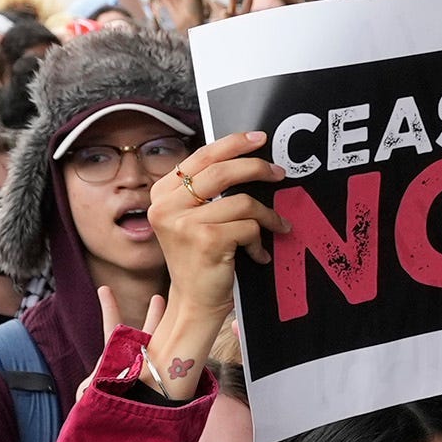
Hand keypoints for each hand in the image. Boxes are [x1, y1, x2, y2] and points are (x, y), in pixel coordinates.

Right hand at [147, 131, 284, 382]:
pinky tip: (257, 253)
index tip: (258, 139)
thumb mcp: (192, 218)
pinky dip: (260, 240)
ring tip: (276, 226)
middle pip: (221, 172)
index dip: (232, 144)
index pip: (201, 157)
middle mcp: (166, 206)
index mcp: (162, 194)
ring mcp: (184, 224)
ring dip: (266, 215)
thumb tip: (244, 157)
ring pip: (242, 202)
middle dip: (256, 168)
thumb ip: (206, 190)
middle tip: (279, 173)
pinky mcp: (205, 241)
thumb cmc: (199, 257)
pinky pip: (248, 226)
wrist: (194, 302)